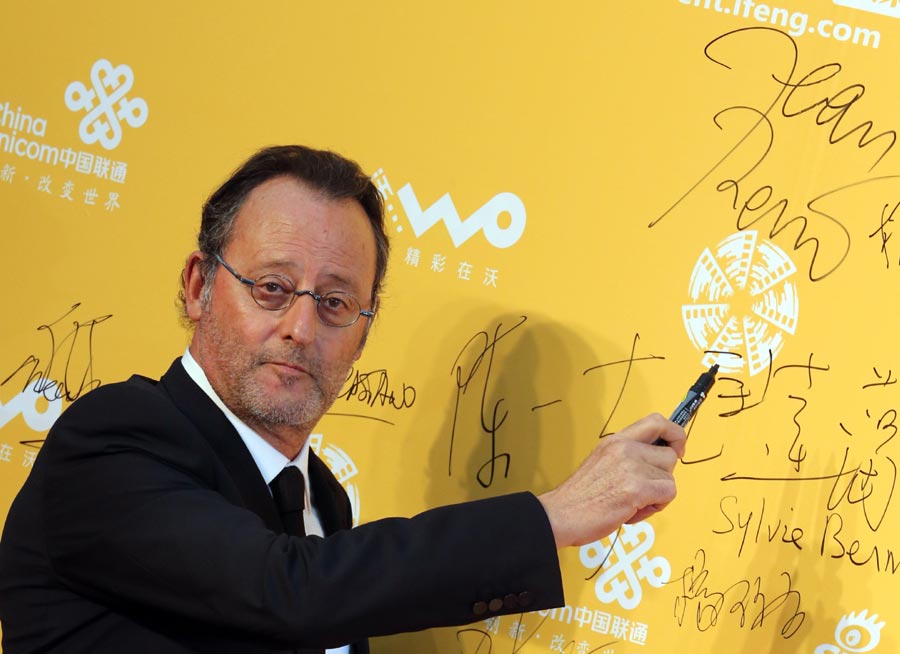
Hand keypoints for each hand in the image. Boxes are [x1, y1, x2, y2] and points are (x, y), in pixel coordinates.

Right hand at [537, 413, 684, 547]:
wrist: (561, 514)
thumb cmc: (580, 496)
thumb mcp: (602, 460)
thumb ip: (627, 455)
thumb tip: (656, 460)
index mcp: (616, 440)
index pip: (657, 421)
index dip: (675, 434)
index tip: (675, 449)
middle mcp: (624, 448)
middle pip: (670, 456)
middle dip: (662, 476)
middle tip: (642, 490)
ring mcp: (631, 467)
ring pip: (670, 479)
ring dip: (657, 496)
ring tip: (633, 502)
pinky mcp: (636, 488)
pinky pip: (667, 495)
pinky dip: (654, 508)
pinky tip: (632, 511)